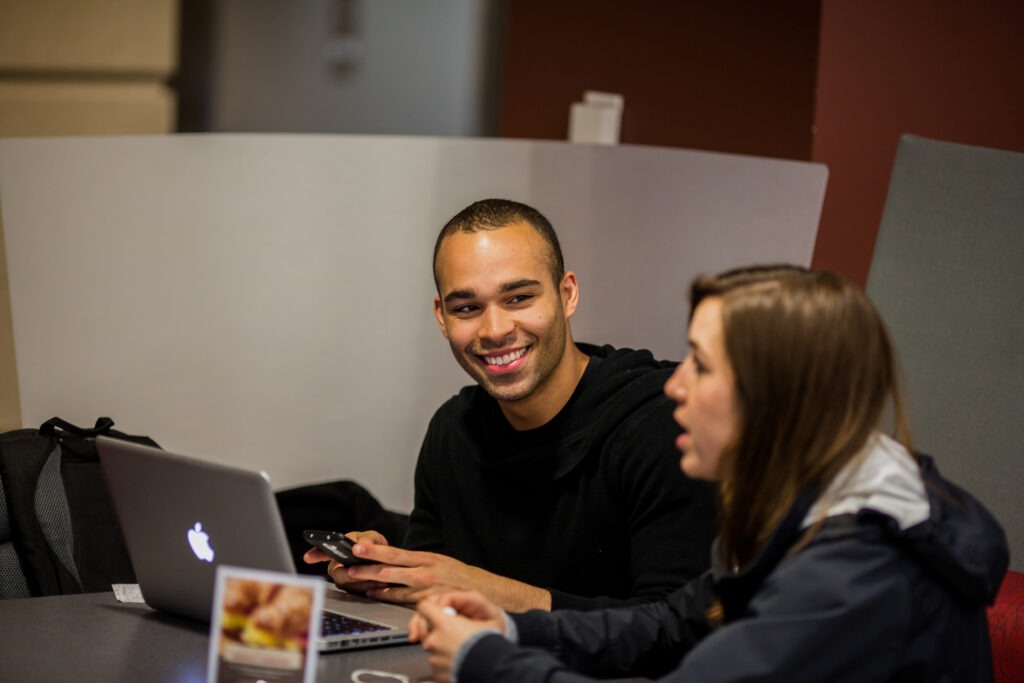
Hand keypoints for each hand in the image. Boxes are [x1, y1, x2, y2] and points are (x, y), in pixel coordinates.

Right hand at [302, 530, 391, 594]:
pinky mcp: (356, 590)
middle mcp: (339, 566)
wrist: (388, 559)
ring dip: (362, 582)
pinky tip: (381, 583)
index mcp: (339, 550)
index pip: (324, 552)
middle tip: (355, 570)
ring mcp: (346, 580)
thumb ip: (368, 540)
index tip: (308, 557)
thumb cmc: (374, 545)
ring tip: (378, 577)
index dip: (315, 555)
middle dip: (347, 574)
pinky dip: (371, 588)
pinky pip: (360, 593)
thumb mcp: (373, 538)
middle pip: (337, 574)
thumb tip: (362, 545)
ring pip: (349, 585)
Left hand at [344, 543, 551, 611]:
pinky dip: (386, 596)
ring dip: (372, 582)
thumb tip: (396, 561)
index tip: (358, 546)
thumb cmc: (460, 576)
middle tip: (349, 564)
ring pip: (392, 584)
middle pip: (389, 567)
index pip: (395, 551)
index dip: (374, 549)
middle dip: (366, 565)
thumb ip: (418, 562)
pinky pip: (401, 600)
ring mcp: (424, 588)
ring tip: (355, 580)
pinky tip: (374, 594)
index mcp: (426, 557)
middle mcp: (423, 571)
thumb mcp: (440, 562)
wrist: (484, 591)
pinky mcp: (426, 602)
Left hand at [410, 592, 505, 682]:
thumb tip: (453, 612)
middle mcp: (434, 640)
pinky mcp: (436, 673)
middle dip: (432, 626)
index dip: (430, 607)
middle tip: (448, 630)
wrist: (491, 671)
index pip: (424, 607)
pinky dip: (443, 660)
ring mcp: (433, 658)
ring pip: (430, 646)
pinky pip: (436, 662)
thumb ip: (460, 614)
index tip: (437, 610)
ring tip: (457, 648)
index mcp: (444, 624)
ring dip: (439, 645)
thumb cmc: (488, 646)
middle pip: (423, 627)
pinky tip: (457, 659)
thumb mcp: (480, 621)